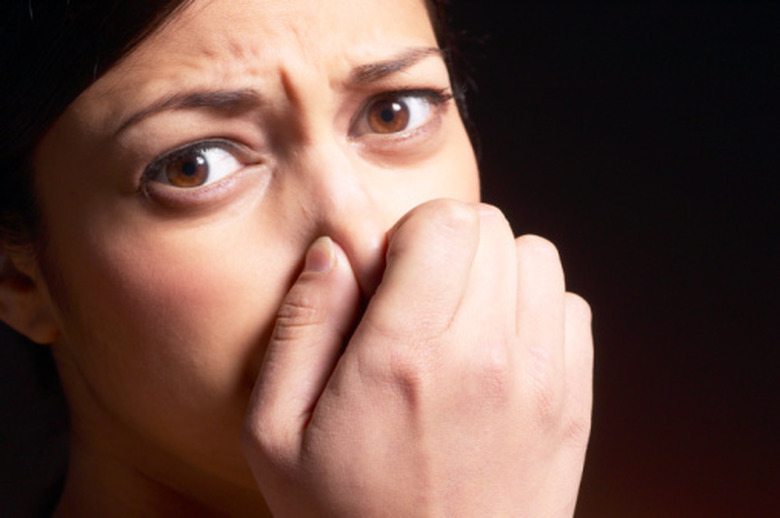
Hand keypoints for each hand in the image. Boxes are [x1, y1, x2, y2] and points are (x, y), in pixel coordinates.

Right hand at [243, 200, 592, 516]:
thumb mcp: (277, 433)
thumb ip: (302, 326)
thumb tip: (334, 252)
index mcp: (405, 355)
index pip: (443, 221)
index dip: (410, 234)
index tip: (390, 276)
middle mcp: (485, 357)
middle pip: (492, 229)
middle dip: (448, 247)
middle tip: (419, 299)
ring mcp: (542, 381)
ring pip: (536, 258)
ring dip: (495, 272)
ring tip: (459, 319)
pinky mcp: (573, 405)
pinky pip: (570, 308)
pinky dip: (535, 310)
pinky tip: (497, 348)